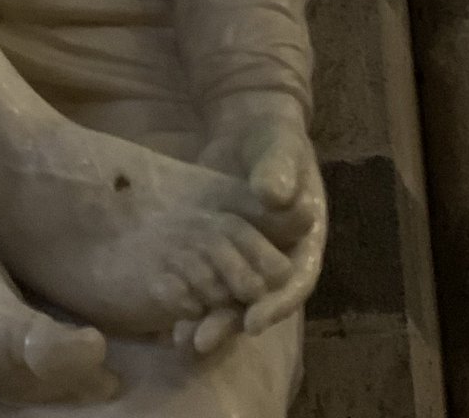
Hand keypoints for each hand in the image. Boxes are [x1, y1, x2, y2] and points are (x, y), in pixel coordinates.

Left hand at [180, 92, 326, 354]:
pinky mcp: (217, 247)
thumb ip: (278, 169)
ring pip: (229, 295)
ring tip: (179, 338)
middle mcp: (277, 257)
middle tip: (201, 341)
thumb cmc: (273, 136)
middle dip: (230, 322)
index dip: (277, 304)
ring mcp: (246, 255)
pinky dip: (189, 292)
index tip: (253, 322)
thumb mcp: (279, 146)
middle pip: (258, 299)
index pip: (295, 281)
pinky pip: (206, 275)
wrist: (247, 125)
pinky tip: (163, 307)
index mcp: (304, 240)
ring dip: (206, 317)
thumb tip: (273, 196)